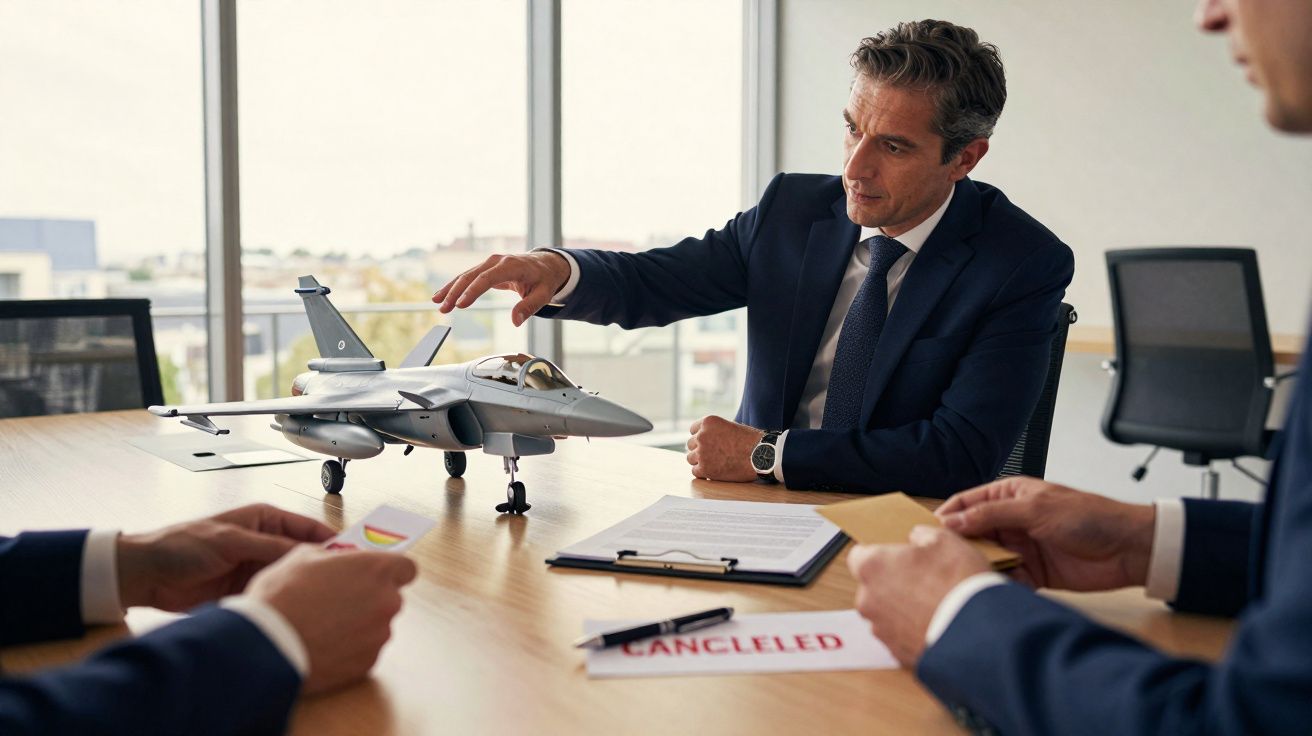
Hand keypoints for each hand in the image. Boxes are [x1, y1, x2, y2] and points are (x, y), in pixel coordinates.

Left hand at [116, 503, 335, 610]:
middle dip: (323, 568)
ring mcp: (258, 568)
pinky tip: (301, 612)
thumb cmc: (183, 544)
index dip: (331, 543)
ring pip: (293, 577)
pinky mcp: (249, 591)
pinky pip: (276, 595)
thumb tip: (309, 557)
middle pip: (305, 556)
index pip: (308, 529)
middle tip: (346, 584)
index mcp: (266, 520)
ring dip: (306, 588)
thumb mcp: (232, 541)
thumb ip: (271, 547)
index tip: (353, 558)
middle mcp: (266, 542)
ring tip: (329, 601)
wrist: (147, 575)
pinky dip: (287, 602)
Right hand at [246, 545, 417, 693]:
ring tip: (325, 625)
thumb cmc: (283, 595)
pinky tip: (324, 644)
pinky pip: (365, 650)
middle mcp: (387, 602)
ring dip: (360, 624)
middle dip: (371, 598)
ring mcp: (379, 635)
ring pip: (377, 626)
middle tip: (340, 600)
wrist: (267, 645)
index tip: (375, 575)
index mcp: (377, 570)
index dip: (391, 571)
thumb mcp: (302, 557)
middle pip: (391, 597)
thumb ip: (331, 556)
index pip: (407, 568)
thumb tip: (336, 558)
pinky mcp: (368, 663)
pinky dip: (351, 648)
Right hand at [431, 251, 571, 325]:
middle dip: (455, 292)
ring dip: (451, 289)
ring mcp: (490, 263)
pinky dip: (455, 286)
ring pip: (466, 275)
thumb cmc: (544, 280)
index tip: (461, 305)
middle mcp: (497, 261)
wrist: (544, 264)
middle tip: (444, 308)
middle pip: (471, 276)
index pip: (487, 278)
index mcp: (511, 266)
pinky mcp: (486, 268)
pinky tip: (442, 295)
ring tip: (437, 303)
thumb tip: (516, 321)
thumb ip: (529, 307)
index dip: (472, 291)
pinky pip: (468, 276)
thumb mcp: (543, 295)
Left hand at [686, 415, 761, 481]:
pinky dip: (703, 473)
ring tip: (714, 464)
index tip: (708, 443)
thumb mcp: (730, 427)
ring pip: (690, 458)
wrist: (761, 455)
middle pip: (690, 444)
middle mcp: (702, 435)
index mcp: (708, 422)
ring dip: (700, 461)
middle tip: (712, 455)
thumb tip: (706, 439)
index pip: (693, 430)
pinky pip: (695, 471)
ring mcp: (702, 453)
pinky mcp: (704, 469)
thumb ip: (715, 431)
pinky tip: (714, 472)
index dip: (701, 437)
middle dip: (700, 449)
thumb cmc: (751, 441)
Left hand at [848, 526, 988, 665]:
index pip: (860, 555)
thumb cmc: (958, 584)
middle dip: (894, 582)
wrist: (978, 634)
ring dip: (904, 607)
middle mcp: (868, 600)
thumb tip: (918, 538)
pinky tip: (938, 622)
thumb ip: (922, 535)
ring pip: (887, 612)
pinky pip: (901, 635)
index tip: (899, 555)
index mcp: (872, 567)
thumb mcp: (945, 541)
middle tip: (925, 578)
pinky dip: (914, 629)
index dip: (882, 554)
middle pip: (874, 586)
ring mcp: (881, 630)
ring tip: (936, 602)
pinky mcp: (897, 653)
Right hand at [936, 476, 1155, 590]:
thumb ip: (991, 515)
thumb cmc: (1090, 517)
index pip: (965, 504)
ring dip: (977, 566)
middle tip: (939, 560)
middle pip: (971, 533)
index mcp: (1009, 495)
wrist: (1129, 549)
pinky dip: (997, 583)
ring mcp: (1020, 547)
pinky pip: (1005, 578)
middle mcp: (1011, 520)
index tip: (926, 533)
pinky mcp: (1032, 572)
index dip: (945, 516)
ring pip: (985, 557)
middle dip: (956, 545)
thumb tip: (952, 521)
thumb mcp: (1035, 509)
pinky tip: (989, 589)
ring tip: (962, 576)